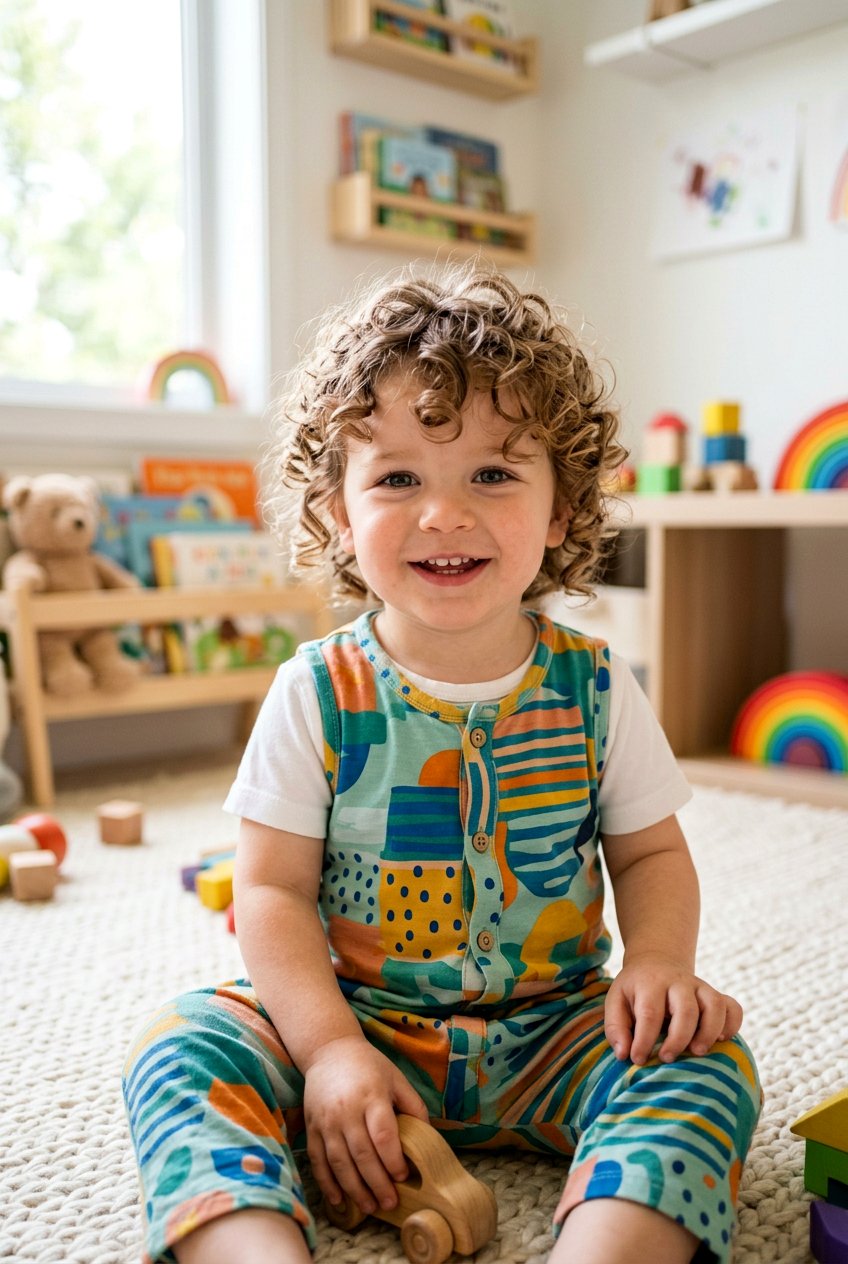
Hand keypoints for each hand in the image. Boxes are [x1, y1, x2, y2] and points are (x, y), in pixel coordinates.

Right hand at [303, 1035, 428, 1215]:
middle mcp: (346, 1110)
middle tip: (390, 1203)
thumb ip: (414, 1106)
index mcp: (371, 1096)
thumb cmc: (369, 1066)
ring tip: (370, 1207)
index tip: (403, 1176)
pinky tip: (339, 1200)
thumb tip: (428, 1138)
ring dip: (355, 1189)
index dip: (393, 1159)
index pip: (383, 1134)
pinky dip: (327, 1183)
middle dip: (377, 1183)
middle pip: (362, 1154)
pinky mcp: (311, 1128)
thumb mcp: (396, 1078)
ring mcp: (325, 1121)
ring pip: (339, 1163)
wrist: (329, 1051)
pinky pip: (318, 1161)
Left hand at [604, 952, 742, 1064]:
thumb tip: (624, 1054)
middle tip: (667, 1058)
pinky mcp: (715, 995)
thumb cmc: (635, 990)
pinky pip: (733, 1007)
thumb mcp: (616, 1001)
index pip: (650, 1013)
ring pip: (715, 1005)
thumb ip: (616, 1028)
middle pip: (686, 1009)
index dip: (645, 1040)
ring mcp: (700, 987)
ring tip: (698, 1052)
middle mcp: (678, 983)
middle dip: (678, 1038)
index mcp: (650, 983)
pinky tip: (722, 1040)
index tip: (638, 1059)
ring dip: (709, 1031)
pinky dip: (732, 1024)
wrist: (656, 962)